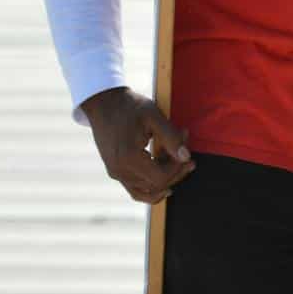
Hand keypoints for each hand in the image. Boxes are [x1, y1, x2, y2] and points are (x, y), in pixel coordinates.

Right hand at [79, 86, 194, 204]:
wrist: (104, 102)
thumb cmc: (129, 106)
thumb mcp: (154, 116)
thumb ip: (171, 138)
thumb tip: (186, 157)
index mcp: (128, 157)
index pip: (160, 177)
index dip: (177, 168)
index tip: (186, 153)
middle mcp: (119, 170)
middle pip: (155, 185)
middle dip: (175, 172)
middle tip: (188, 158)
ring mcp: (115, 172)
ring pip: (146, 190)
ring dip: (165, 180)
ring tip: (178, 167)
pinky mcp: (114, 171)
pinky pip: (135, 190)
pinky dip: (150, 191)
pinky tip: (164, 187)